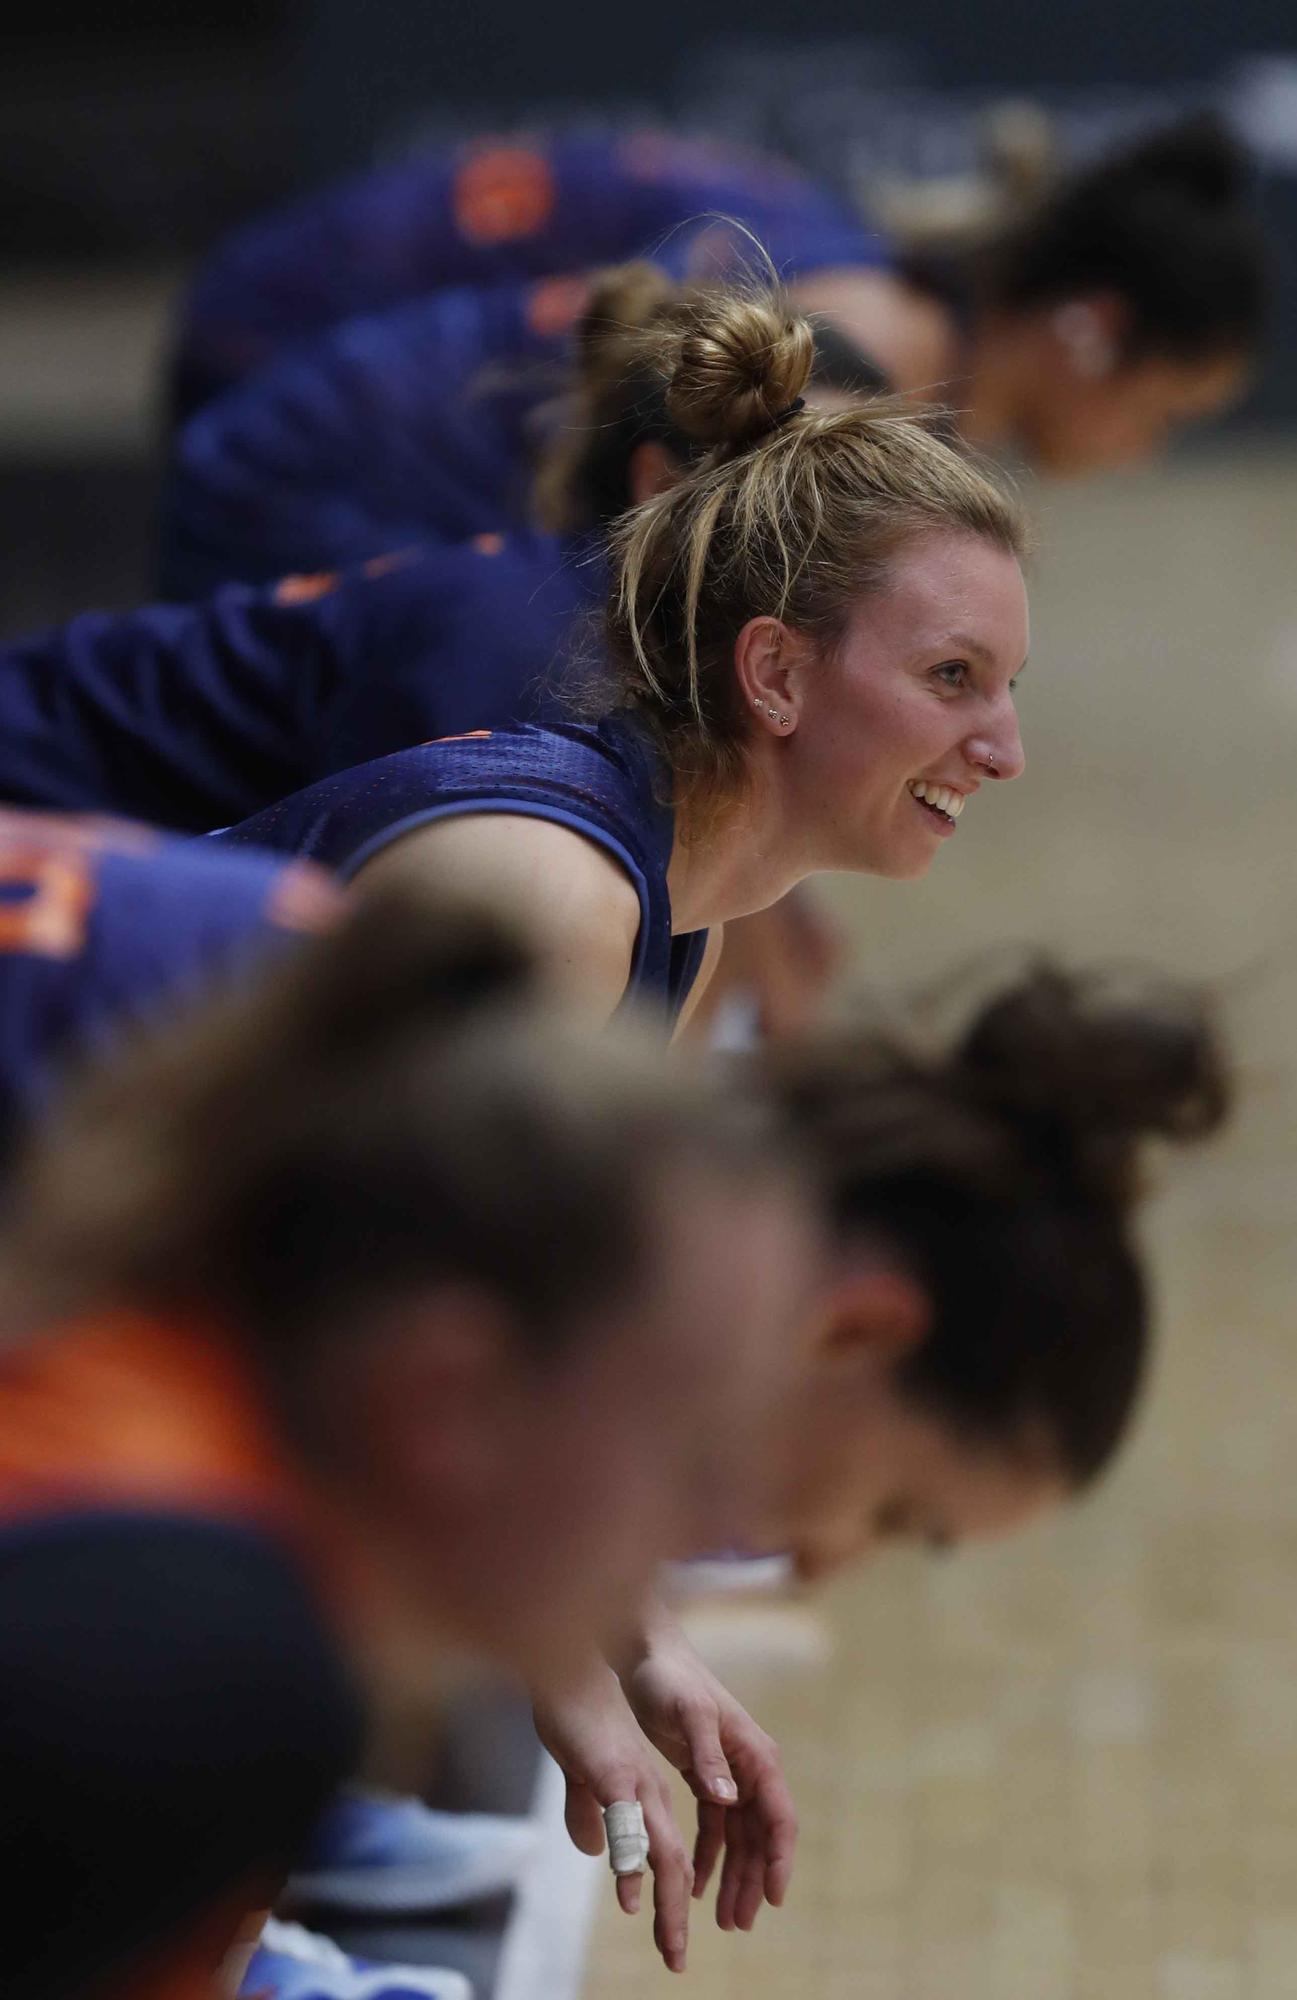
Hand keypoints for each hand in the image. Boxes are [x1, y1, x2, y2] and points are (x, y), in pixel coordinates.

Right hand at [532, 1662, 694, 1973]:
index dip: (678, 1901)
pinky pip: (629, 1825)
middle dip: (679, 1919)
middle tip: (678, 1963)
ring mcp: (636, 1782)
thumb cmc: (574, 1712)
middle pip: (678, 1863)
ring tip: (670, 1947)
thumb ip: (588, 1811)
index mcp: (650, 1791)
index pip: (675, 1856)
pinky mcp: (614, 1771)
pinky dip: (633, 1864)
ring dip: (668, 1905)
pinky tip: (632, 1896)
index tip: (675, 1944)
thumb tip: (594, 1850)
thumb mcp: (582, 1772)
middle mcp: (652, 1790)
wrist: (565, 1663)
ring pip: (664, 1852)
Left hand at [625, 1624, 796, 1932]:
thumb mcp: (689, 1715)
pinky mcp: (704, 1776)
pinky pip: (714, 1826)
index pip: (778, 1817)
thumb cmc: (670, 1679)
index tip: (774, 1900)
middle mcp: (748, 1768)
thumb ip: (709, 1757)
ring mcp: (727, 1774)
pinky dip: (708, 1856)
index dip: (779, 1860)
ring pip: (738, 1838)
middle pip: (759, 1837)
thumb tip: (729, 1799)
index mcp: (755, 1755)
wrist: (643, 1654)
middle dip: (753, 1881)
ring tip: (722, 1919)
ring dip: (732, 1876)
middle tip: (738, 1924)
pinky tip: (697, 1884)